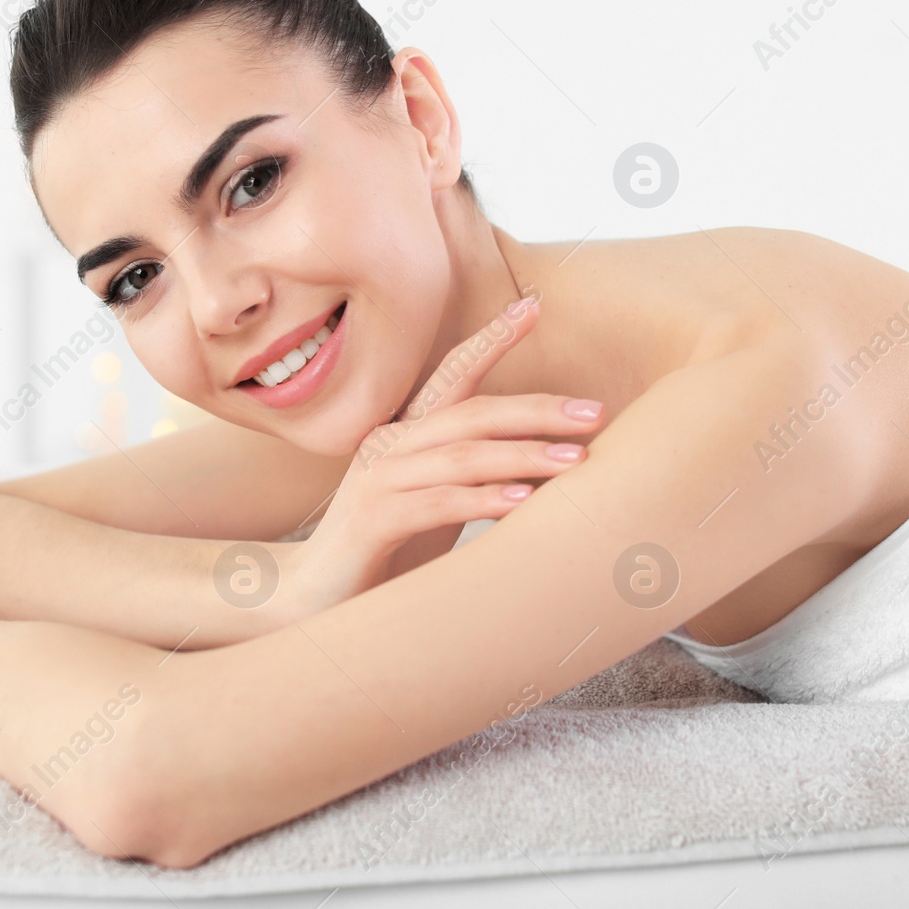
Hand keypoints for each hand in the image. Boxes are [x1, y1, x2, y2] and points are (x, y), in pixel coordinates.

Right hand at [290, 295, 605, 609]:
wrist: (314, 602)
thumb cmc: (387, 553)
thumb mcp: (437, 506)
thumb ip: (477, 479)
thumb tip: (554, 463)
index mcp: (407, 435)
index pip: (453, 374)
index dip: (492, 339)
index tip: (534, 306)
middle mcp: (390, 445)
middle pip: (471, 412)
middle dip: (537, 409)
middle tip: (594, 413)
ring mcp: (377, 480)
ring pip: (461, 455)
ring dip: (524, 455)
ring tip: (576, 461)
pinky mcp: (372, 520)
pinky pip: (437, 503)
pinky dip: (483, 500)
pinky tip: (522, 502)